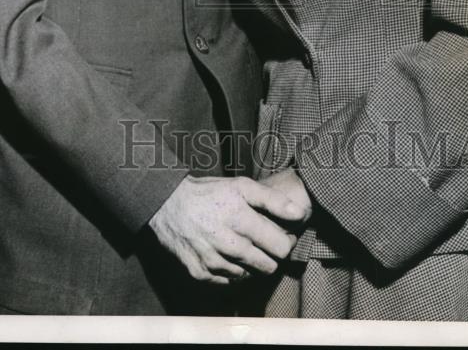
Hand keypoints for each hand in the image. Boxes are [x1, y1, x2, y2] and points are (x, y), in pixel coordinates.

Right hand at [148, 174, 310, 283]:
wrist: (167, 204)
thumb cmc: (209, 193)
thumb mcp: (241, 185)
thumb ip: (273, 200)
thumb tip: (299, 213)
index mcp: (240, 218)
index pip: (280, 247)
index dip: (285, 242)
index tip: (281, 235)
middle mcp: (226, 243)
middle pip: (267, 266)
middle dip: (270, 256)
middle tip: (263, 243)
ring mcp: (212, 261)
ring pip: (248, 275)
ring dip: (250, 264)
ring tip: (242, 245)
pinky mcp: (199, 273)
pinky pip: (228, 281)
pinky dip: (231, 271)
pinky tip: (227, 254)